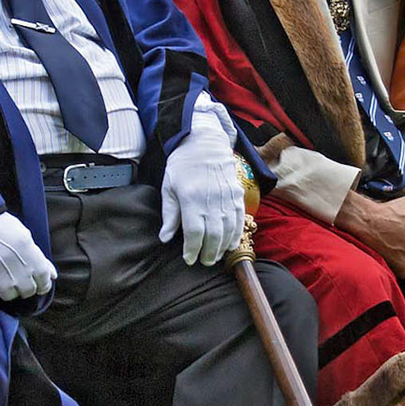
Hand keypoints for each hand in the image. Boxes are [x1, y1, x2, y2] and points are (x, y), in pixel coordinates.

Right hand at [0, 212, 55, 302]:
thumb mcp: (25, 237)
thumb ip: (40, 259)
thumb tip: (52, 275)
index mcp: (33, 261)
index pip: (44, 284)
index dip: (41, 284)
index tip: (37, 282)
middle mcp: (19, 274)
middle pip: (27, 292)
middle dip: (24, 286)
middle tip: (16, 276)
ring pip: (9, 296)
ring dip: (7, 288)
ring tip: (0, 275)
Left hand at [161, 125, 245, 265]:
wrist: (204, 143)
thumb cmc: (183, 166)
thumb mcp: (169, 188)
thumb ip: (169, 214)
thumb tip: (165, 238)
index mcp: (191, 198)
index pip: (194, 232)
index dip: (192, 250)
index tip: (189, 259)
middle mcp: (211, 199)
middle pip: (213, 235)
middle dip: (208, 253)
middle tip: (203, 262)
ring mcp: (227, 197)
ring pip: (228, 230)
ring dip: (222, 247)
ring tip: (215, 256)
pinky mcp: (237, 195)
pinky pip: (239, 219)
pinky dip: (236, 234)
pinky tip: (230, 244)